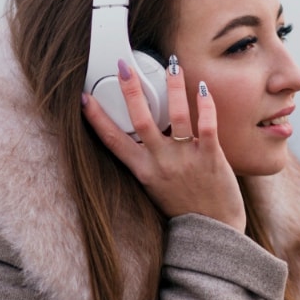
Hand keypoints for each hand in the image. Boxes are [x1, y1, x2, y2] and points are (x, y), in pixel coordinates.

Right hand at [82, 59, 245, 232]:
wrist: (214, 233)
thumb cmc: (185, 210)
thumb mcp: (156, 188)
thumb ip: (149, 163)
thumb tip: (143, 137)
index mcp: (143, 172)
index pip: (113, 141)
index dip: (97, 118)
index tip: (84, 97)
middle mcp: (161, 163)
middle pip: (140, 120)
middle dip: (130, 90)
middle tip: (124, 66)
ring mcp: (185, 159)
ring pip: (176, 116)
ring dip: (173, 87)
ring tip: (172, 65)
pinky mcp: (211, 158)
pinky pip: (206, 125)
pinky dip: (205, 105)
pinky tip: (202, 88)